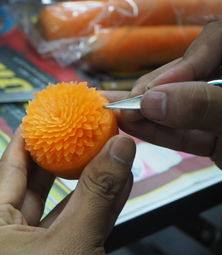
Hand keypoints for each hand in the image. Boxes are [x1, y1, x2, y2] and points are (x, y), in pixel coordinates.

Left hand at [0, 131, 135, 254]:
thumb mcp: (73, 245)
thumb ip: (97, 193)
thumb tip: (121, 145)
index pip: (8, 168)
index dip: (28, 138)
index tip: (46, 115)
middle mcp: (3, 238)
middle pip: (36, 184)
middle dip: (63, 156)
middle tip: (81, 129)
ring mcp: (32, 253)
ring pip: (62, 206)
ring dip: (87, 180)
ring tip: (107, 150)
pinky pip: (76, 226)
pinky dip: (96, 205)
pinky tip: (115, 182)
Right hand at [104, 21, 221, 167]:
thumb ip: (201, 105)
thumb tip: (151, 100)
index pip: (214, 41)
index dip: (184, 59)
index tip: (159, 87)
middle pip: (186, 77)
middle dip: (154, 92)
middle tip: (127, 105)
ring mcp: (216, 112)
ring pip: (178, 107)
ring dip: (148, 114)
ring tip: (118, 115)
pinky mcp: (212, 136)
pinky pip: (183, 131)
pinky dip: (159, 133)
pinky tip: (133, 129)